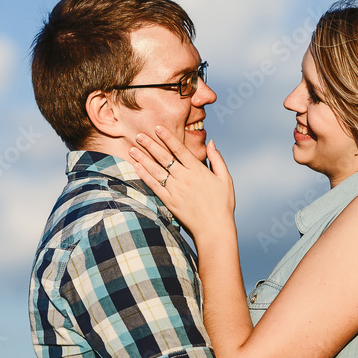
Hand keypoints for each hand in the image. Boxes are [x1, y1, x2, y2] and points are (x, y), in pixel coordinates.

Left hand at [129, 126, 235, 240]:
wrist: (214, 229)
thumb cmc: (223, 204)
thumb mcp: (226, 179)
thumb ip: (217, 159)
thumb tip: (211, 142)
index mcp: (198, 171)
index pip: (180, 149)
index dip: (168, 137)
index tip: (158, 128)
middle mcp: (185, 178)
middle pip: (164, 158)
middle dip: (150, 145)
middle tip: (139, 135)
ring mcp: (176, 190)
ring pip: (156, 170)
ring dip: (143, 159)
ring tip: (132, 149)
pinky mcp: (169, 202)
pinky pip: (154, 186)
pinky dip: (144, 176)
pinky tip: (136, 167)